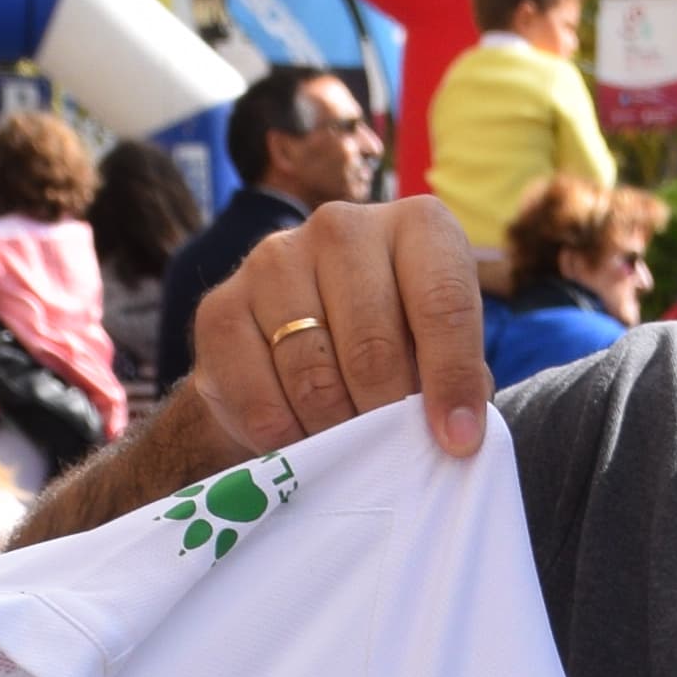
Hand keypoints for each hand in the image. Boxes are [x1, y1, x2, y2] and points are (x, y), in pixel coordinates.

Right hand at [184, 198, 493, 463]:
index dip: (453, 379)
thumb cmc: (389, 349)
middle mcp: (343, 226)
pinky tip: (299, 440)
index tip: (457, 440)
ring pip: (313, 374)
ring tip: (346, 444)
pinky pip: (259, 398)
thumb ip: (456, 383)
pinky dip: (285, 438)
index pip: (444, 302)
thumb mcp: (436, 354)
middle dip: (385, 415)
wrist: (289, 349)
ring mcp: (275, 259)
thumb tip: (455, 434)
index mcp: (417, 226)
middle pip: (373, 344)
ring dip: (335, 430)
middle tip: (388, 450)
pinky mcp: (220, 307)